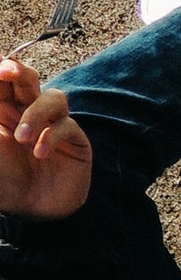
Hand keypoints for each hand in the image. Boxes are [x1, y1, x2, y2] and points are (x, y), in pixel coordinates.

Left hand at [0, 59, 90, 219]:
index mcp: (1, 108)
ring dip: (35, 113)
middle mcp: (26, 112)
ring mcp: (53, 125)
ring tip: (21, 138)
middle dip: (18, 71)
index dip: (2, 68)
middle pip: (27, 77)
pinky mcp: (74, 142)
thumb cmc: (3, 180)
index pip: (2, 78)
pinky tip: (40, 154)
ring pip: (53, 98)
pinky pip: (67, 126)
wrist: (28, 212)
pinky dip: (51, 137)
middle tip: (9, 73)